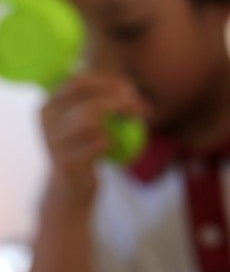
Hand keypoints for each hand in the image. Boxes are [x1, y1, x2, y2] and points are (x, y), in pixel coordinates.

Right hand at [41, 74, 146, 208]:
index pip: (77, 83)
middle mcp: (47, 121)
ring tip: (132, 124)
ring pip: (89, 119)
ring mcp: (54, 141)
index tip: (131, 87)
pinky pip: (99, 143)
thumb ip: (100, 103)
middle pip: (86, 98)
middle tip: (142, 107)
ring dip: (118, 117)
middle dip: (119, 98)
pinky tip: (116, 147)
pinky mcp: (66, 161)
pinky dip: (115, 142)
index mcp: (48, 107)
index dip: (106, 81)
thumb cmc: (84, 150)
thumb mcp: (86, 123)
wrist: (70, 189)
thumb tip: (130, 87)